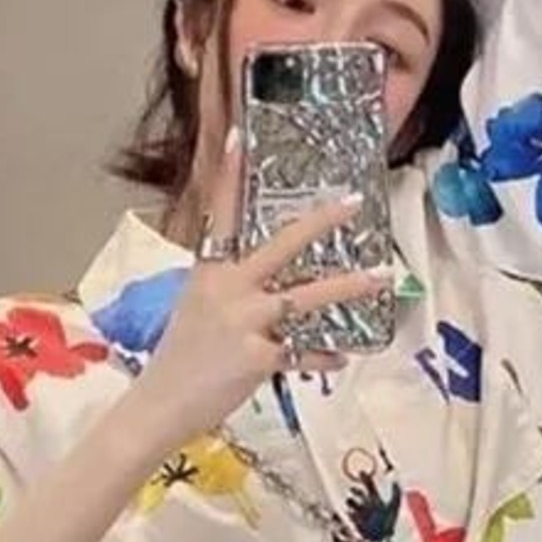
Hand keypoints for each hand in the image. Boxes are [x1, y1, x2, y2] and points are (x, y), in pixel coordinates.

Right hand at [136, 132, 386, 443]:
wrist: (159, 404)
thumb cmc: (178, 359)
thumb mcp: (196, 310)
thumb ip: (228, 289)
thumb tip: (265, 283)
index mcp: (207, 272)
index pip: (219, 215)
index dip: (229, 176)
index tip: (241, 137)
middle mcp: (226, 289)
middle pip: (279, 246)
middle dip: (319, 223)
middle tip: (352, 203)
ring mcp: (242, 322)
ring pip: (306, 298)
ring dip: (348, 287)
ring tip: (382, 277)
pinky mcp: (256, 358)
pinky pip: (302, 352)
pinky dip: (322, 356)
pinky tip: (342, 357)